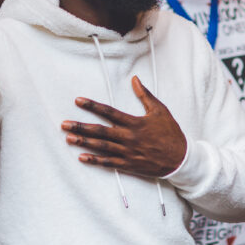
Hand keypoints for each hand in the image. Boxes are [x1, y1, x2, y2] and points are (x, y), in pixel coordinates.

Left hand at [62, 76, 186, 176]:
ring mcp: (128, 153)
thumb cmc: (171, 133)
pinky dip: (95, 160)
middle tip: (64, 124)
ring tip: (68, 138)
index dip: (93, 106)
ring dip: (84, 142)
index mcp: (135, 123)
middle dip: (81, 127)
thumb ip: (145, 95)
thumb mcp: (160, 110)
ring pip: (102, 147)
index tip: (78, 101)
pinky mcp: (129, 165)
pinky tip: (81, 157)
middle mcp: (129, 138)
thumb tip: (135, 79)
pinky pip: (109, 163)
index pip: (109, 112)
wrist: (180, 159)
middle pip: (100, 131)